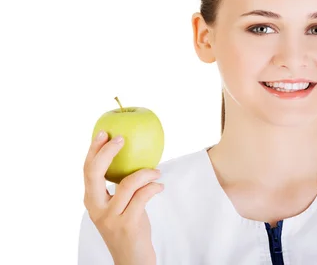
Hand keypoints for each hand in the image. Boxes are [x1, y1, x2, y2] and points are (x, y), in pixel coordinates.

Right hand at [83, 131, 162, 264]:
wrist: (132, 260)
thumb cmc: (129, 228)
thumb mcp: (119, 207)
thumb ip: (120, 188)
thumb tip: (134, 157)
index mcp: (91, 201)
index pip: (87, 170)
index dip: (94, 150)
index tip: (104, 132)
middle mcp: (96, 208)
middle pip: (95, 172)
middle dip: (108, 152)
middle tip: (122, 139)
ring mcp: (110, 217)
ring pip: (127, 183)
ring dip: (146, 172)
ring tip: (157, 172)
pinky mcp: (127, 224)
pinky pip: (143, 196)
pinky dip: (154, 187)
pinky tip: (160, 186)